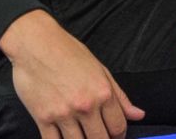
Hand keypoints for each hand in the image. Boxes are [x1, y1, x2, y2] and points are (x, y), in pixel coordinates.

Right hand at [0, 9, 144, 138]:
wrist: (37, 45)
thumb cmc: (68, 53)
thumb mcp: (101, 70)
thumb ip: (120, 96)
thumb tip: (138, 115)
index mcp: (103, 93)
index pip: (118, 127)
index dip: (119, 136)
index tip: (115, 136)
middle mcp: (86, 106)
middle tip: (99, 135)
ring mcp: (63, 114)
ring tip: (82, 136)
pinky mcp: (42, 119)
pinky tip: (64, 138)